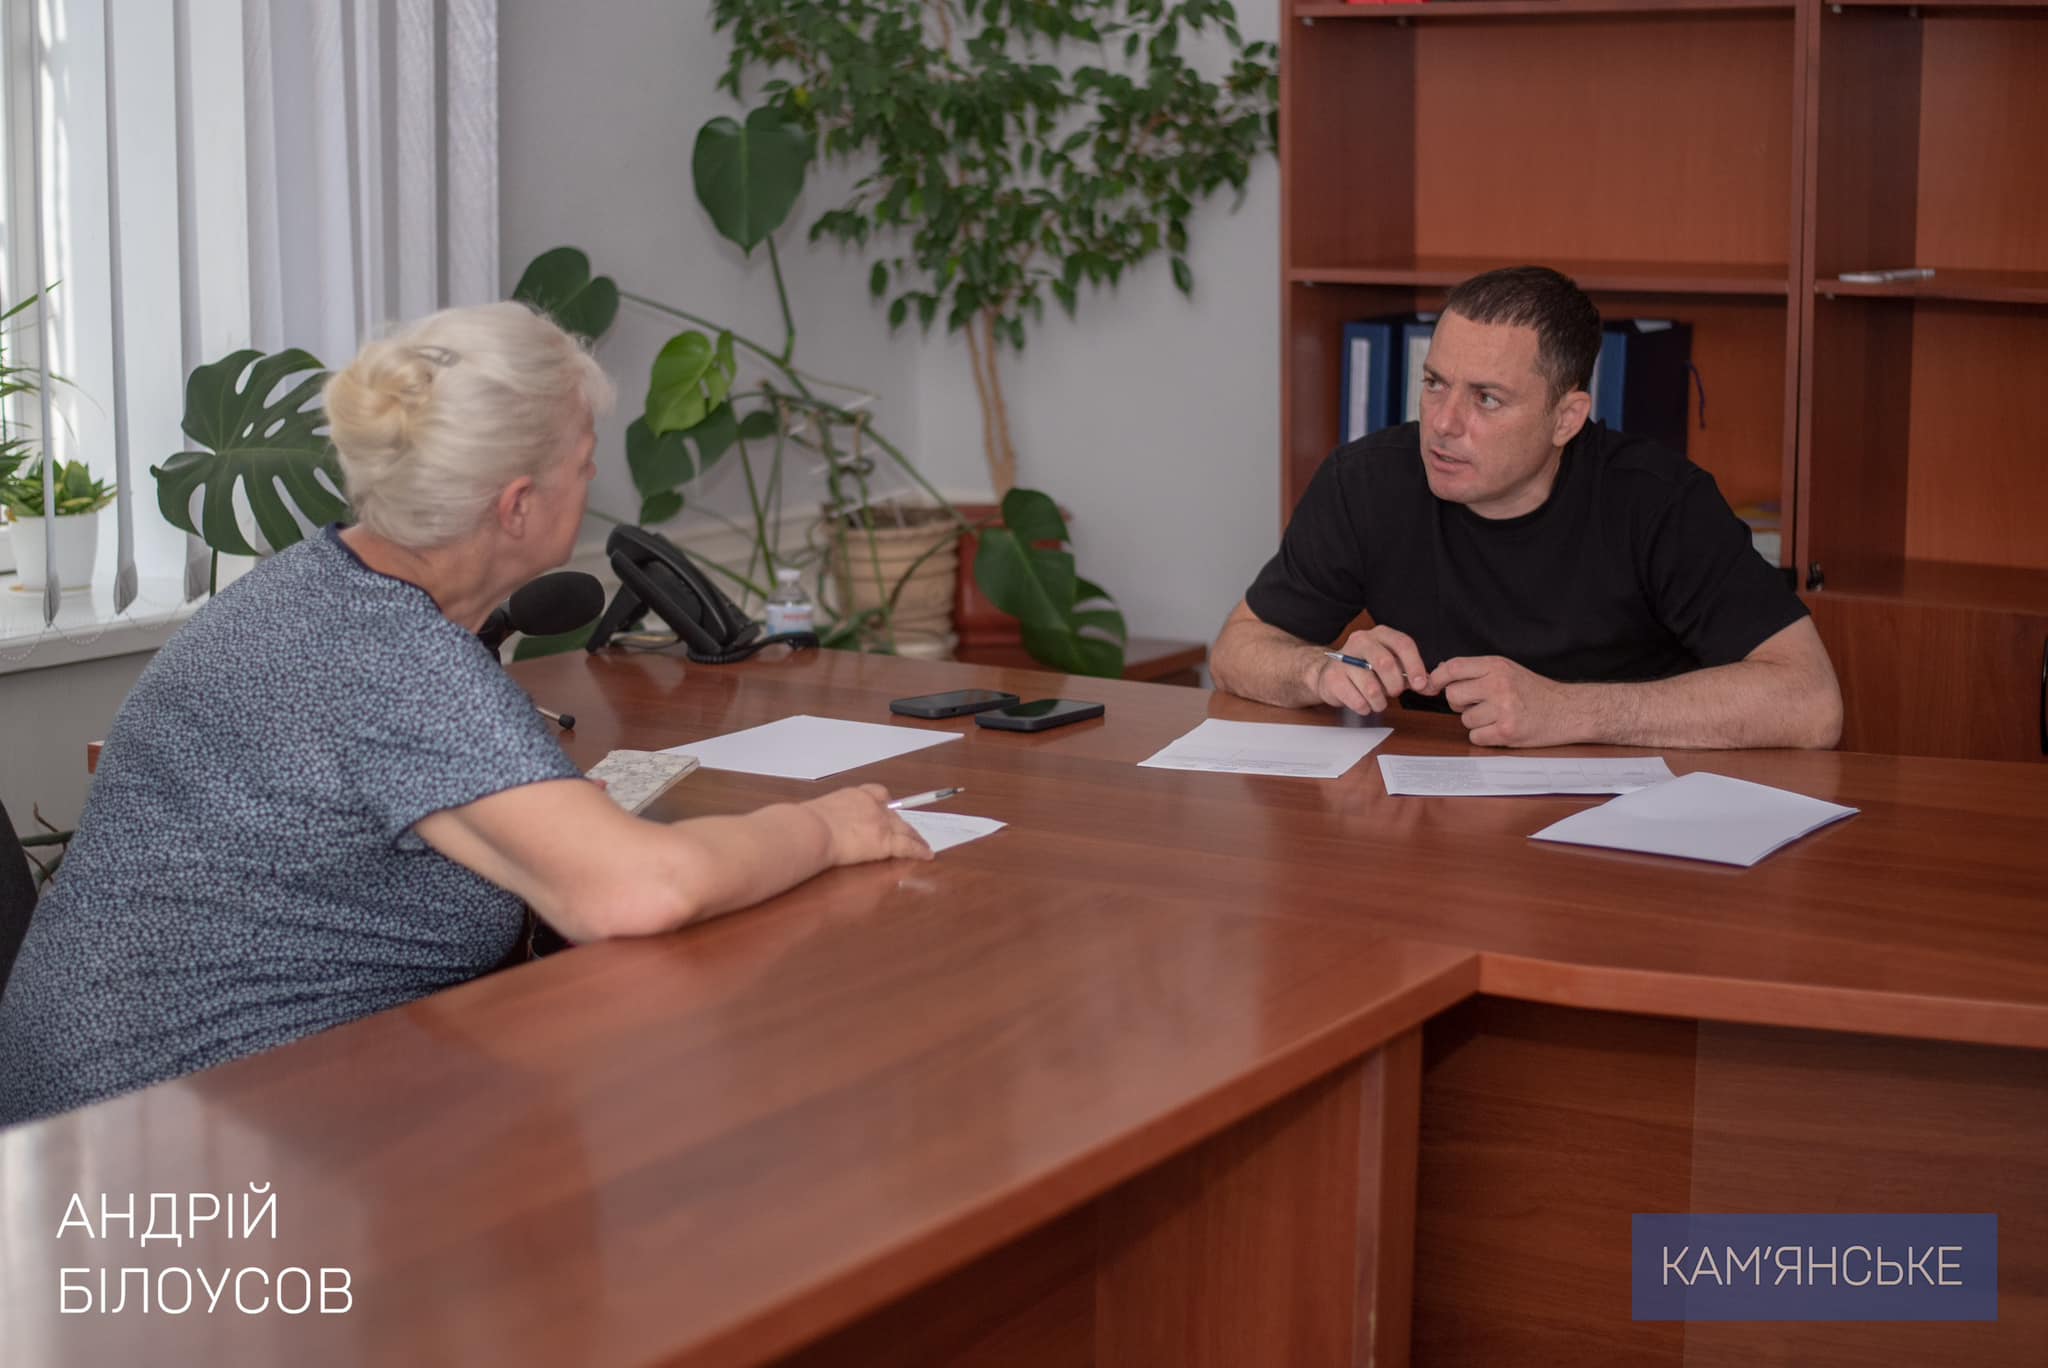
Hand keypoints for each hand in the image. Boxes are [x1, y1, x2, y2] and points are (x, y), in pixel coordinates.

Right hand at [804, 784, 933, 865]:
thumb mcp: (817, 812)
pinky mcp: (885, 842)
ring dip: (914, 836)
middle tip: (908, 831)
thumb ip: (828, 817)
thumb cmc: (805, 824)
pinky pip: (908, 846)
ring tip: (922, 843)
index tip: (888, 806)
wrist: (811, 830)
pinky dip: (920, 850)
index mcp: (854, 796)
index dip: (885, 803)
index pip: (878, 794)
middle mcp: (872, 805)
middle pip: (894, 814)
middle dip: (901, 824)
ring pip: (905, 829)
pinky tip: (928, 854)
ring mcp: (881, 822)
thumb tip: (818, 826)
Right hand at [1307, 625, 1435, 713]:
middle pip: (1386, 663)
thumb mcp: (1392, 668)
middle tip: (1394, 693)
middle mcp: (1361, 641)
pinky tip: (1363, 703)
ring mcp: (1344, 658)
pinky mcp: (1333, 677)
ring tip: (1377, 701)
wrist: (1330, 674)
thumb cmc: (1366, 670)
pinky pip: (1357, 700)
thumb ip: (1412, 676)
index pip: (1403, 644)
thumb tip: (1431, 687)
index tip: (1420, 684)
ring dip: (1379, 701)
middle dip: (1395, 685)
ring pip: (1371, 687)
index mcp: (1380, 634)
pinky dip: (1365, 707)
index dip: (1415, 666)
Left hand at [1428, 656, 1578, 747]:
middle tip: (1480, 704)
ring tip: (1498, 716)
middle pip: (1453, 696)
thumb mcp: (1507, 670)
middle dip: (1460, 704)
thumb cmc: (1535, 691)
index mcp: (1497, 666)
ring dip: (1476, 722)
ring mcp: (1503, 709)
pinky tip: (1501, 729)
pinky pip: (1476, 737)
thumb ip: (1477, 670)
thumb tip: (1441, 671)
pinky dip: (1485, 736)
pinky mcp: (1507, 731)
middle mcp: (1498, 684)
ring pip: (1465, 720)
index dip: (1436, 677)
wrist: (1568, 710)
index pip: (1453, 667)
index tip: (1431, 686)